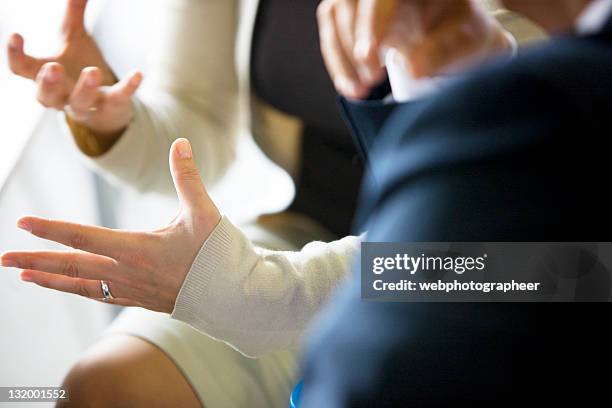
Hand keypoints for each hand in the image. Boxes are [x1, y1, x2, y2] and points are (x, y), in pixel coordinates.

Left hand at [1, 139, 220, 313]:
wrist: (231, 296)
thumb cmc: (217, 254)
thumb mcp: (204, 212)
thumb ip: (188, 177)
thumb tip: (180, 142)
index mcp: (137, 249)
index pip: (82, 237)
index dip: (50, 229)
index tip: (22, 223)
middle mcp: (127, 273)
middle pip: (71, 266)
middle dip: (35, 260)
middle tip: (4, 258)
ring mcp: (131, 289)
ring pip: (80, 286)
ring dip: (49, 279)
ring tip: (24, 275)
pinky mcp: (139, 298)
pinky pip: (99, 296)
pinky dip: (75, 290)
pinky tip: (65, 288)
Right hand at [6, 0, 141, 137]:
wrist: (107, 105)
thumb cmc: (81, 68)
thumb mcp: (75, 39)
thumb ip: (72, 14)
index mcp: (46, 75)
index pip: (22, 69)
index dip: (15, 55)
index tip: (16, 35)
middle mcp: (61, 95)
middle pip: (46, 95)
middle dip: (49, 83)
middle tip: (54, 67)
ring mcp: (86, 106)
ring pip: (79, 103)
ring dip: (85, 88)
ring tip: (93, 71)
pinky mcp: (111, 108)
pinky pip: (118, 99)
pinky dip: (128, 87)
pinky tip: (137, 74)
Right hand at [317, 0, 513, 98]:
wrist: (461, 38)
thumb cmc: (466, 35)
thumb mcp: (469, 42)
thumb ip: (443, 52)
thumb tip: (414, 68)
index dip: (371, 24)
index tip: (369, 57)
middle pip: (350, 1)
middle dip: (352, 44)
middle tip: (370, 81)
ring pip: (334, 12)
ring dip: (341, 56)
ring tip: (358, 91)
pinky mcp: (353, 13)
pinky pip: (332, 29)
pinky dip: (337, 60)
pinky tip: (350, 85)